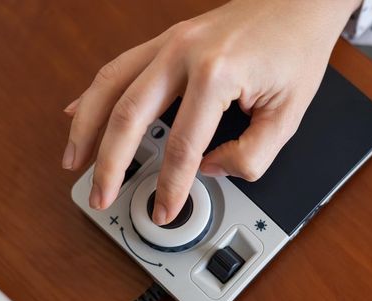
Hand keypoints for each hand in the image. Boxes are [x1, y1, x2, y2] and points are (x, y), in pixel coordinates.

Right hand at [62, 0, 361, 224]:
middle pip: (128, 116)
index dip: (170, 186)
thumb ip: (252, 154)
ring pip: (109, 86)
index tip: (164, 209)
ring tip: (74, 161)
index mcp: (217, 73)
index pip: (182, 146)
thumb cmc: (296, 50)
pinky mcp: (167, 40)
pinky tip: (78, 112)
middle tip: (100, 196)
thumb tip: (211, 169)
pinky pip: (119, 67)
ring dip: (86, 127)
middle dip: (110, 164)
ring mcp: (170, 42)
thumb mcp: (288, 114)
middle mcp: (184, 52)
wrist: (297, 4)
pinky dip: (95, 94)